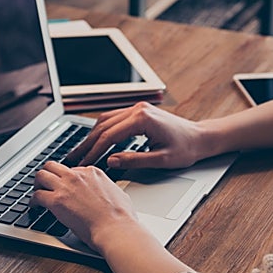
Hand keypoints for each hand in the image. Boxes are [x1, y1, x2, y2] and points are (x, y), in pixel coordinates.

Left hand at [32, 160, 140, 250]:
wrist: (116, 228)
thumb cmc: (121, 217)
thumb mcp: (118, 193)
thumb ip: (107, 189)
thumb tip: (107, 193)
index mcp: (92, 172)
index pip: (72, 169)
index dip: (66, 179)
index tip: (64, 186)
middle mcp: (77, 175)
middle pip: (53, 166)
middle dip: (47, 174)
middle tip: (45, 184)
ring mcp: (66, 186)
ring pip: (41, 175)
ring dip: (37, 184)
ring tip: (37, 193)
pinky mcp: (56, 201)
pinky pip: (37, 195)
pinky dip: (33, 201)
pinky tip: (34, 207)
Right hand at [68, 102, 207, 170]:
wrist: (200, 137)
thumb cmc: (185, 149)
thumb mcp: (161, 160)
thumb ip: (135, 160)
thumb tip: (111, 161)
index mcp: (142, 119)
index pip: (110, 135)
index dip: (94, 151)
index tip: (84, 163)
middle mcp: (137, 109)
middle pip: (103, 126)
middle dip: (87, 143)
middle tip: (73, 158)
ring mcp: (137, 108)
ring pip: (105, 120)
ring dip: (91, 136)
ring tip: (80, 151)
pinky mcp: (137, 112)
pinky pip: (113, 118)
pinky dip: (101, 130)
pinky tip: (94, 141)